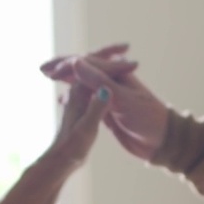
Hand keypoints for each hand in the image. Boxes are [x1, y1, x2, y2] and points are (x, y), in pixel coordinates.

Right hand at [41, 44, 169, 160]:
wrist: (161, 141)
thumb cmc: (147, 118)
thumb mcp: (122, 99)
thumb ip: (99, 81)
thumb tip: (75, 62)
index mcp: (115, 73)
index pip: (86, 62)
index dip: (66, 65)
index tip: (49, 71)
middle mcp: (111, 80)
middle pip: (82, 68)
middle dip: (62, 67)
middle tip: (42, 68)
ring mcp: (108, 94)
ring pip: (82, 82)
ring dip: (65, 79)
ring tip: (47, 78)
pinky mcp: (106, 108)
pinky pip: (86, 98)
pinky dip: (73, 97)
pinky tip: (61, 101)